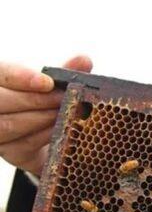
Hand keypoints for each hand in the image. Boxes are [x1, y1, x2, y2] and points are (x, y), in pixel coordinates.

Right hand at [0, 56, 92, 176]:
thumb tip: (84, 59)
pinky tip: (63, 130)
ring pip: (10, 124)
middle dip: (38, 100)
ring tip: (67, 113)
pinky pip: (24, 144)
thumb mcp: (56, 85)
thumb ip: (67, 71)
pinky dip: (46, 136)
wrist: (51, 139)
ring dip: (43, 119)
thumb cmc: (49, 104)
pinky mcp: (9, 151)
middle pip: (2, 100)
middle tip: (66, 99)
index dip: (21, 77)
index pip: (1, 73)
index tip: (48, 83)